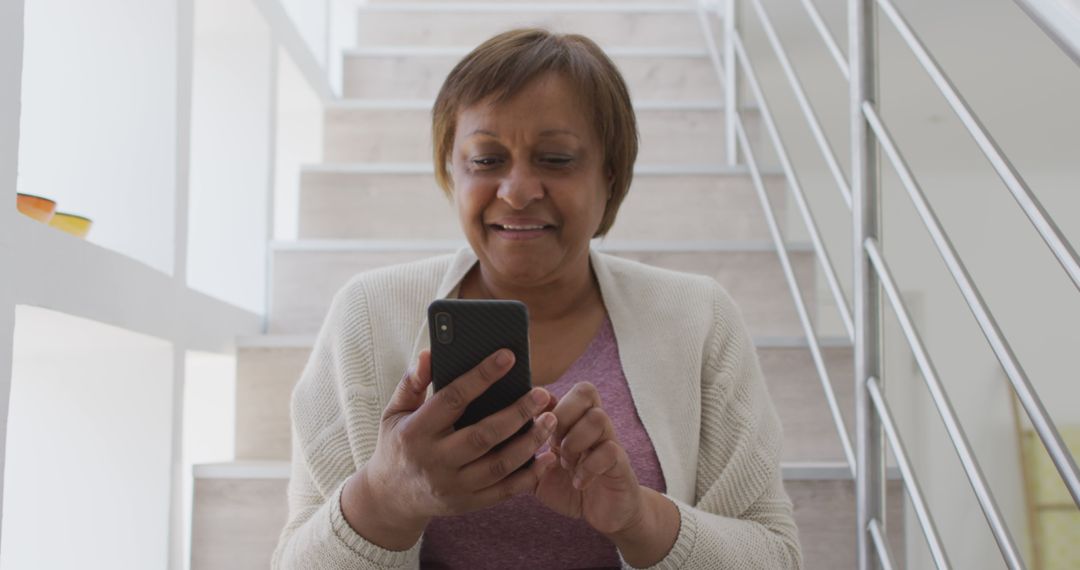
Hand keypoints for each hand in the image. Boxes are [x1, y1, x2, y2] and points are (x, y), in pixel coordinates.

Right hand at [341, 348, 558, 549]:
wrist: (390, 499)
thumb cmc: (398, 444)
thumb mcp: (395, 411)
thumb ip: (413, 382)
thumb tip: (428, 353)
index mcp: (416, 432)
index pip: (452, 399)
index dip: (481, 376)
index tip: (508, 356)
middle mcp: (435, 461)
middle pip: (483, 436)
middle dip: (517, 413)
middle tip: (542, 394)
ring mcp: (453, 486)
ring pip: (499, 465)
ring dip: (529, 443)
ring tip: (550, 420)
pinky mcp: (468, 504)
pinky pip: (505, 491)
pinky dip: (530, 476)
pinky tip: (548, 457)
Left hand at [532, 382, 645, 535]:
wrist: (605, 514)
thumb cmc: (570, 487)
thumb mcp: (538, 470)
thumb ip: (523, 453)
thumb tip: (497, 435)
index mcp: (573, 421)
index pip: (563, 387)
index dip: (546, 399)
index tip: (535, 422)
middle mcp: (593, 425)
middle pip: (585, 391)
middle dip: (562, 415)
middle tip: (553, 443)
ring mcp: (609, 441)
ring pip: (598, 417)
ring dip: (575, 441)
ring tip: (566, 464)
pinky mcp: (620, 463)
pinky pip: (609, 450)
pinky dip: (588, 467)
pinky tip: (579, 482)